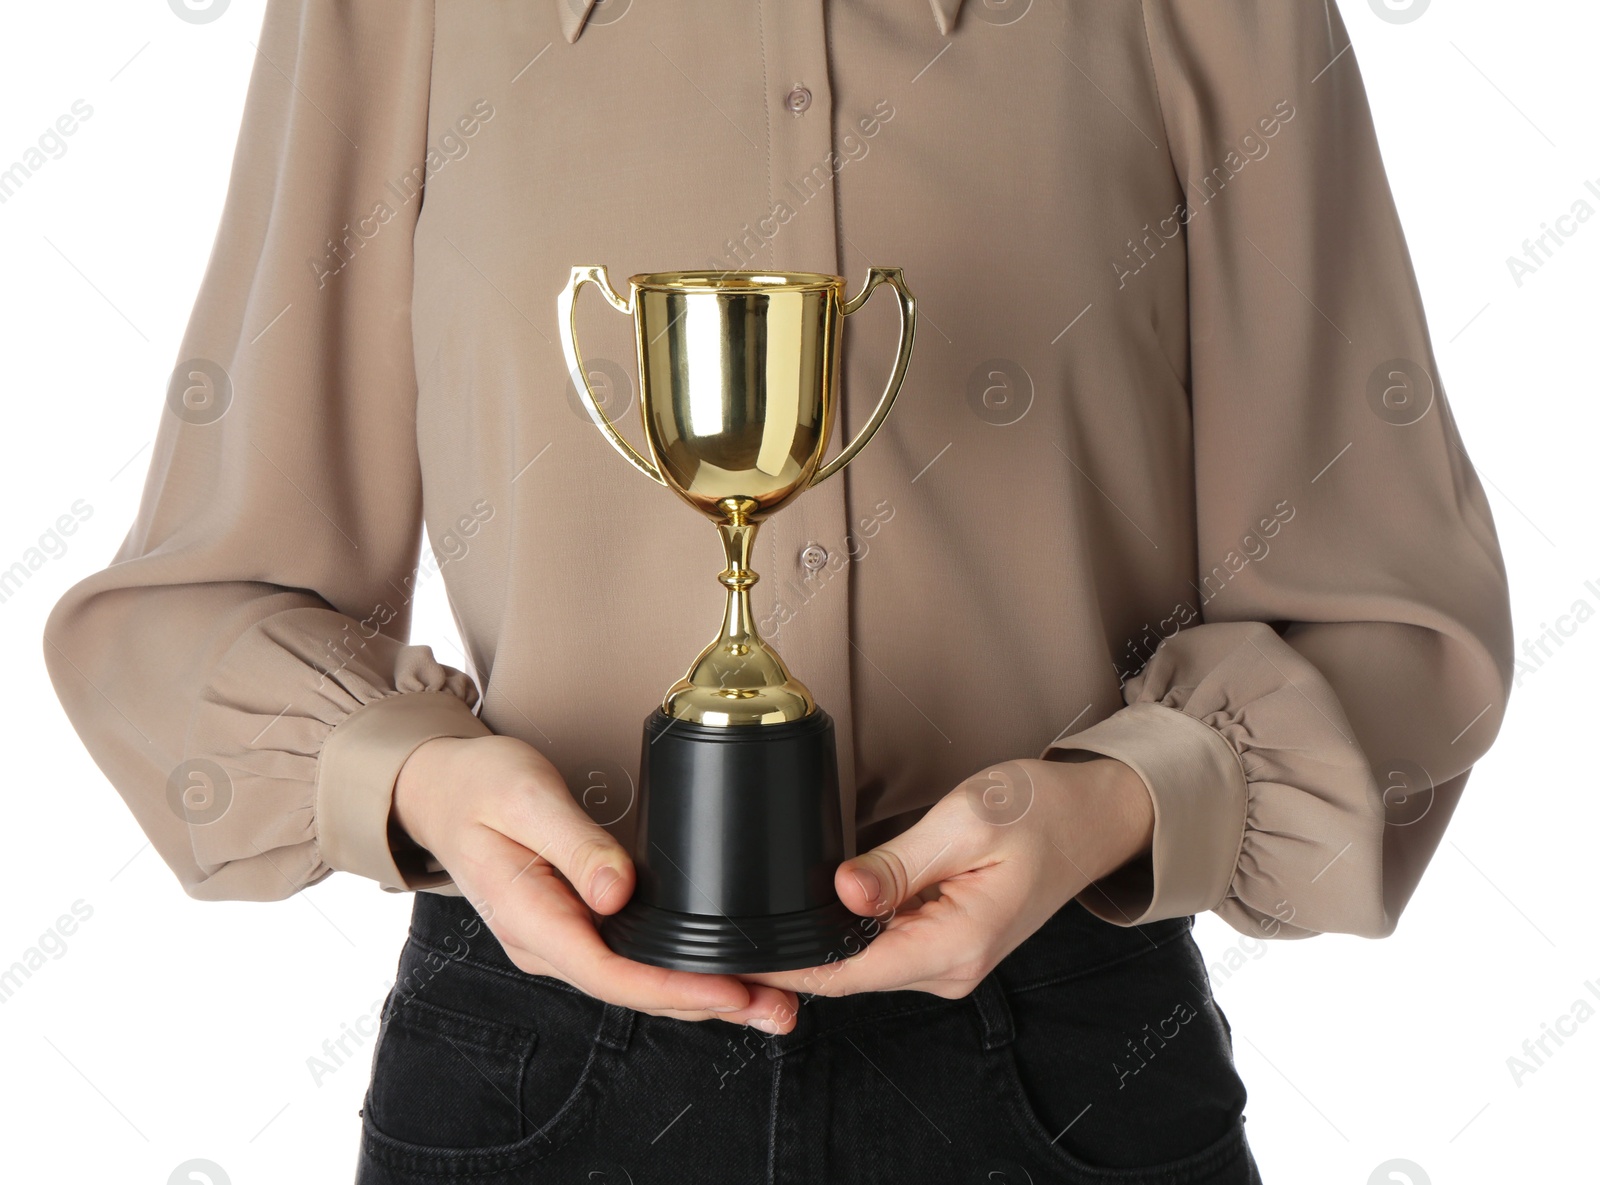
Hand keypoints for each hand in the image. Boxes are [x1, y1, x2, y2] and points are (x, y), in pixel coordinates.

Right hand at [393, 733, 797, 1031]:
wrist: (440, 790)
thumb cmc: (479, 786)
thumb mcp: (525, 798)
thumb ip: (574, 844)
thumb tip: (616, 892)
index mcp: (530, 920)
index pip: (610, 974)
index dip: (676, 988)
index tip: (733, 988)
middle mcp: (546, 946)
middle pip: (635, 993)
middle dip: (708, 1005)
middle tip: (778, 1008)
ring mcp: (561, 943)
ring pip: (640, 986)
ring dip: (704, 998)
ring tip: (769, 1003)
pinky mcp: (576, 930)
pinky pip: (634, 963)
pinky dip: (682, 975)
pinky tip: (723, 976)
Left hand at [742, 755, 1152, 1000]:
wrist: (1095, 818)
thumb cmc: (1040, 812)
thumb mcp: (964, 822)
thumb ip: (897, 863)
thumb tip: (842, 893)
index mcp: (955, 945)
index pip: (847, 973)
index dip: (785, 967)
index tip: (733, 956)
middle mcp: (949, 967)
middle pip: (847, 972)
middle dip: (792, 955)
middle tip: (732, 926)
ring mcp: (948, 960)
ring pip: (861, 959)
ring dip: (819, 939)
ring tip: (766, 910)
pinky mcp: (945, 943)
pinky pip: (881, 943)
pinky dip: (848, 928)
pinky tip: (822, 903)